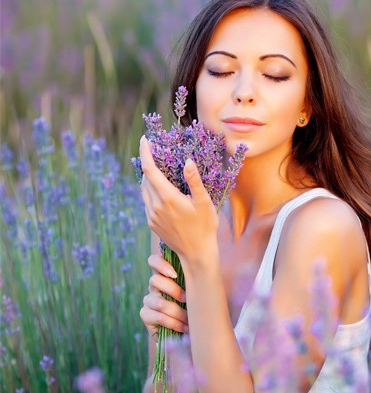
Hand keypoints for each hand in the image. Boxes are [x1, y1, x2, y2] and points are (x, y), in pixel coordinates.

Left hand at [138, 136, 218, 261]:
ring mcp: (152, 215)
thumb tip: (187, 161)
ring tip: (158, 169)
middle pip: (145, 178)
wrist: (196, 252)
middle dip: (148, 163)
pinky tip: (160, 189)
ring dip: (148, 177)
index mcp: (167, 198)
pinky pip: (146, 201)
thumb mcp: (204, 202)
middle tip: (157, 152)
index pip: (150, 170)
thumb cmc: (205, 226)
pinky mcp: (151, 223)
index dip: (145, 153)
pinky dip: (150, 190)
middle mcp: (155, 206)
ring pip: (144, 190)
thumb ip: (194, 181)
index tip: (144, 140)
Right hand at [140, 254, 188, 336]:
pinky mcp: (145, 314)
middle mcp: (154, 285)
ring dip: (178, 312)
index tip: (174, 274)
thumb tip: (206, 267)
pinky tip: (186, 328)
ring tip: (190, 319)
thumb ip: (196, 278)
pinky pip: (159, 317)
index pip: (154, 261)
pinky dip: (175, 323)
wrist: (185, 330)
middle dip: (174, 291)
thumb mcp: (196, 290)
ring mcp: (148, 299)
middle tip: (187, 300)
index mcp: (165, 274)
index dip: (160, 264)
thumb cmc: (196, 305)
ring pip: (159, 302)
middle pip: (155, 280)